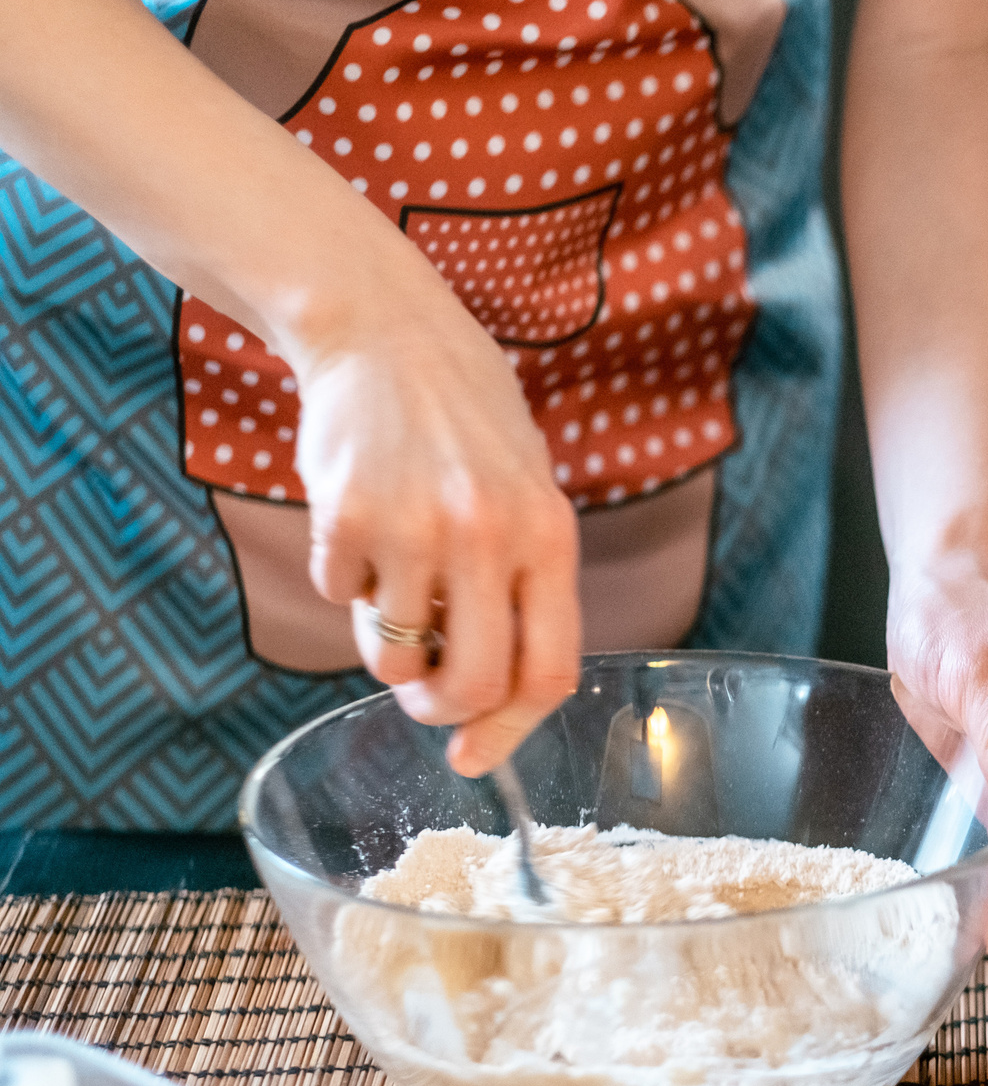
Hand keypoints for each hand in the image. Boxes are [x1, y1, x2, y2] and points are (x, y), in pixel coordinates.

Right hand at [290, 294, 581, 778]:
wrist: (383, 332)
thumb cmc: (465, 420)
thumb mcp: (529, 490)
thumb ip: (522, 585)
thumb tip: (494, 697)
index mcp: (550, 537)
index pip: (548, 669)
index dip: (511, 728)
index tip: (475, 753)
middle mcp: (490, 538)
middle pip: (470, 684)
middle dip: (439, 711)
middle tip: (421, 699)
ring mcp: (416, 530)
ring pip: (392, 657)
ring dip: (383, 645)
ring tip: (390, 585)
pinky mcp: (345, 518)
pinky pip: (338, 596)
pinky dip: (343, 582)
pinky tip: (359, 524)